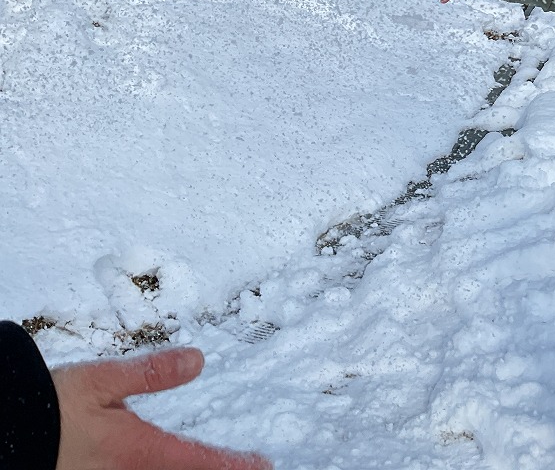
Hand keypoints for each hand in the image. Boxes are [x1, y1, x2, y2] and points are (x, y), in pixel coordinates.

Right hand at [52, 347, 270, 469]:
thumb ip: (149, 373)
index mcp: (138, 452)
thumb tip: (197, 360)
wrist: (1, 434)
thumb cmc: (46, 410)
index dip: (235, 466)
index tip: (264, 466)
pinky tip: (166, 469)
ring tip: (211, 468)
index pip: (200, 462)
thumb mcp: (99, 382)